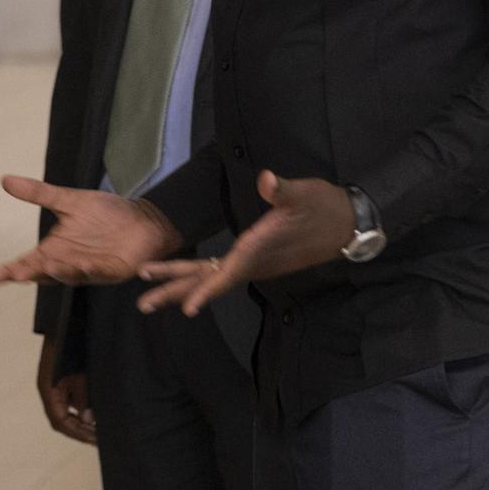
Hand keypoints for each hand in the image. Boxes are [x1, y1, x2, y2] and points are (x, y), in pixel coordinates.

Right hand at [0, 177, 180, 286]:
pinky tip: (85, 264)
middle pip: (44, 273)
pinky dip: (91, 270)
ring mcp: (89, 270)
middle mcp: (68, 263)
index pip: (28, 262)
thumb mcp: (69, 200)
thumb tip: (5, 179)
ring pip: (69, 275)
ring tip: (46, 266)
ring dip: (58, 272)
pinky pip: (99, 273)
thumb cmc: (107, 213)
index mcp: (56, 249)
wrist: (142, 219)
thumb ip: (38, 193)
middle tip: (17, 273)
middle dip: (31, 274)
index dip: (10, 270)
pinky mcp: (111, 271)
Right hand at [35, 335, 94, 445]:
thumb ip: (82, 397)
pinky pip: (69, 401)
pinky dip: (80, 410)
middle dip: (79, 431)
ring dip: (80, 422)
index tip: (95, 439)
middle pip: (61, 420)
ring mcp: (53, 386)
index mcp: (48, 390)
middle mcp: (48, 391)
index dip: (77, 432)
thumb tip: (88, 420)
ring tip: (99, 430)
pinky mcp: (61, 381)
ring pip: (65, 412)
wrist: (64, 323)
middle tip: (99, 439)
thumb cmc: (71, 347)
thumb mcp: (80, 374)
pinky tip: (95, 413)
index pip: (60, 421)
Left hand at [137, 171, 355, 315]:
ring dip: (180, 286)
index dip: (208, 290)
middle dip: (176, 291)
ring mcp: (253, 264)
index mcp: (261, 250)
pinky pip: (220, 273)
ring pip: (211, 279)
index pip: (229, 274)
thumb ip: (283, 190)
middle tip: (142, 304)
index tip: (187, 308)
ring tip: (148, 295)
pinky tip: (182, 278)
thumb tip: (266, 181)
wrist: (346, 224)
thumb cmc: (324, 207)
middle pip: (209, 282)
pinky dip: (198, 278)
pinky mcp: (255, 260)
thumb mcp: (305, 194)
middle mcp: (253, 264)